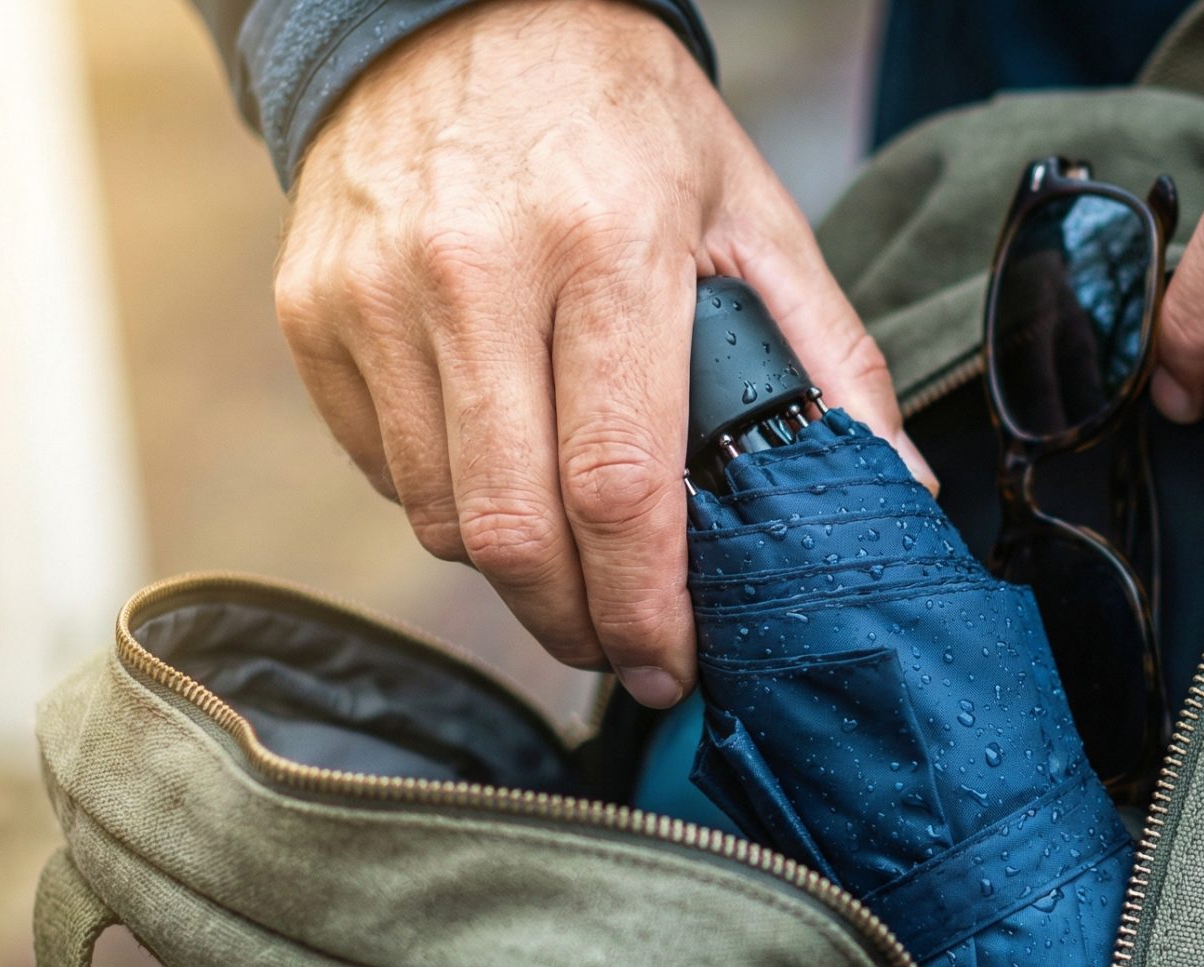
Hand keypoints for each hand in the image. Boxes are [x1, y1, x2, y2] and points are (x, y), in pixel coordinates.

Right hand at [276, 0, 925, 705]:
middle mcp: (473, 269)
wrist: (452, 5)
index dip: (646, 603)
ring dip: (513, 575)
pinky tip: (501, 470)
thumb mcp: (749, 208)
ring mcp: (374, 293)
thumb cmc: (619, 114)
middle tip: (624, 652)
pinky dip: (445, 501)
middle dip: (576, 624)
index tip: (673, 663)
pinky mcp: (312, 311)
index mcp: (605, 242)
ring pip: (439, 516)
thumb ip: (828, 355)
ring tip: (572, 570)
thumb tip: (891, 490)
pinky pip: (380, 467)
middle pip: (513, 529)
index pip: (617, 482)